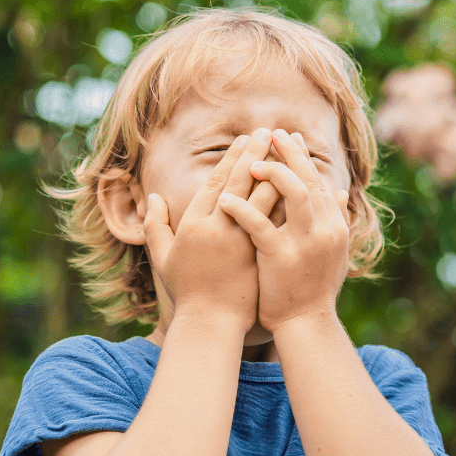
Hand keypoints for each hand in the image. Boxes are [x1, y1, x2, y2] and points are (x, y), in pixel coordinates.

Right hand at [143, 129, 273, 324]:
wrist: (212, 323)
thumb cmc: (187, 291)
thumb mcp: (164, 257)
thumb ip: (156, 225)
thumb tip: (153, 196)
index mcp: (194, 225)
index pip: (217, 183)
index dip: (231, 159)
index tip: (243, 140)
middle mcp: (218, 229)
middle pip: (240, 183)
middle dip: (255, 155)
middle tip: (267, 132)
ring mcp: (242, 242)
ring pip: (263, 199)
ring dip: (276, 172)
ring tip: (286, 152)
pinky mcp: (262, 254)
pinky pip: (279, 222)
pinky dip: (289, 202)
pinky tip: (302, 186)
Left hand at [217, 129, 350, 331]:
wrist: (306, 324)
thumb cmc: (314, 290)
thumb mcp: (333, 252)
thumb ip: (336, 220)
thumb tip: (340, 191)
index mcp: (334, 226)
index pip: (318, 182)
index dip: (303, 158)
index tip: (288, 138)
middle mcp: (324, 230)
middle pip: (308, 180)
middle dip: (289, 153)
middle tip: (271, 132)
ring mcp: (305, 243)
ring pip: (292, 194)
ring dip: (270, 173)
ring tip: (249, 161)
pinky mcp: (281, 256)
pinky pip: (259, 225)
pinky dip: (242, 209)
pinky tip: (225, 198)